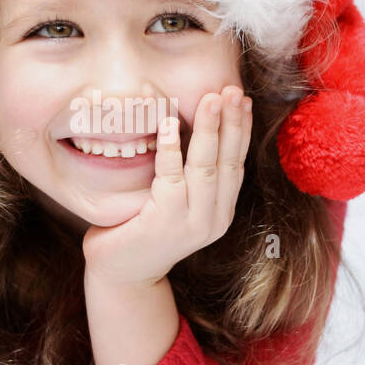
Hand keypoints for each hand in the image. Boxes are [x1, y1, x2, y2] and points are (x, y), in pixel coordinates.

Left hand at [81, 86, 251, 286]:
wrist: (123, 274)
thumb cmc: (143, 229)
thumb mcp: (177, 201)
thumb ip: (190, 174)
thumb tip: (196, 125)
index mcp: (221, 211)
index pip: (237, 163)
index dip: (241, 130)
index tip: (241, 98)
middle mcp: (213, 219)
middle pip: (228, 163)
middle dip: (231, 123)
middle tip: (230, 90)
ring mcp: (191, 224)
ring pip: (206, 169)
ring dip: (209, 131)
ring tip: (210, 99)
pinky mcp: (165, 224)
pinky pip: (171, 180)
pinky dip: (172, 150)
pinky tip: (170, 125)